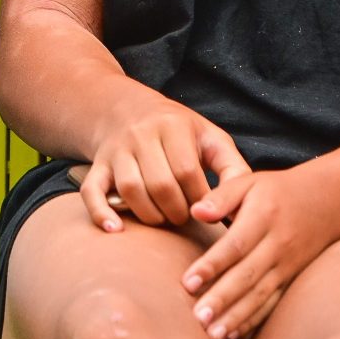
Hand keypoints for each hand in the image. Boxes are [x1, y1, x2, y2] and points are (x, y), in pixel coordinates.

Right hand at [77, 98, 249, 234]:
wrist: (125, 108)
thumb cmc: (179, 130)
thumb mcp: (210, 137)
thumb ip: (232, 167)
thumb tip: (246, 207)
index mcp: (173, 126)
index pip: (187, 171)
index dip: (199, 199)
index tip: (206, 211)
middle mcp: (141, 135)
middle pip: (160, 184)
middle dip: (176, 210)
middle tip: (184, 219)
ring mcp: (116, 151)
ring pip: (131, 189)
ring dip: (150, 215)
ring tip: (163, 220)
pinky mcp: (97, 165)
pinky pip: (93, 191)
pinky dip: (101, 213)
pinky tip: (116, 230)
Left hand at [183, 163, 339, 338]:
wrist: (330, 201)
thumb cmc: (278, 191)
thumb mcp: (249, 182)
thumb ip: (220, 196)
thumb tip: (195, 211)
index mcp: (263, 217)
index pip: (235, 245)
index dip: (212, 265)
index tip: (187, 283)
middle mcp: (277, 245)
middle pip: (247, 276)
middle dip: (222, 299)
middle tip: (197, 318)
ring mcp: (287, 266)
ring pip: (260, 295)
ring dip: (236, 317)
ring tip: (212, 336)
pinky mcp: (291, 280)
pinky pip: (272, 304)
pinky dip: (253, 321)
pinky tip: (232, 335)